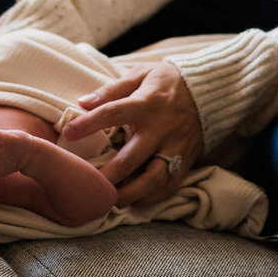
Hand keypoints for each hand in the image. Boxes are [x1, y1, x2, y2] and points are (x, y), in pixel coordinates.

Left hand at [62, 60, 203, 207]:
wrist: (210, 90)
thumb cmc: (168, 81)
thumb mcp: (141, 75)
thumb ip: (112, 90)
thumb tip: (82, 102)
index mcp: (147, 103)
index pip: (113, 112)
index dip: (89, 123)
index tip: (67, 132)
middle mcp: (162, 128)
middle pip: (132, 158)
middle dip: (109, 175)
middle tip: (87, 185)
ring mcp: (176, 146)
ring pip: (154, 179)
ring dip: (131, 193)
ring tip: (111, 200)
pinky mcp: (187, 159)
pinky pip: (171, 185)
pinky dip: (153, 197)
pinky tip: (135, 201)